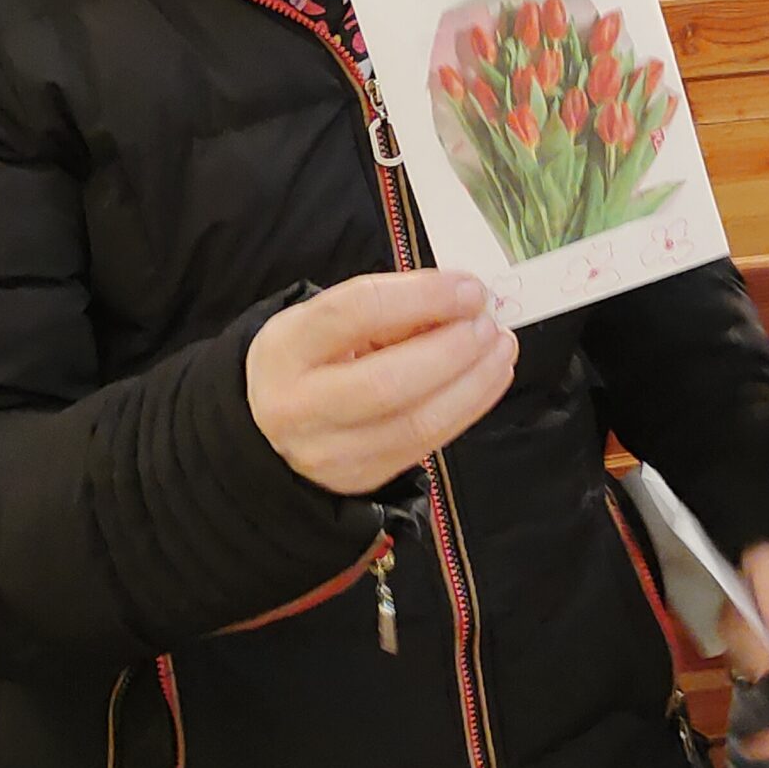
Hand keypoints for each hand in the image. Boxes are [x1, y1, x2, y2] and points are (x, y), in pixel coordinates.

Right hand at [246, 271, 517, 494]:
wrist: (267, 430)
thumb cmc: (310, 359)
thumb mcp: (328, 322)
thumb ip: (388, 310)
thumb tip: (462, 301)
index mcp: (286, 348)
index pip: (356, 313)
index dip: (421, 297)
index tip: (469, 288)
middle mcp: (300, 406)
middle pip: (388, 382)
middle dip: (452, 350)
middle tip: (487, 322)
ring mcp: (330, 452)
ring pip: (415, 424)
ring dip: (472, 382)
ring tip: (501, 347)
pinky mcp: (361, 479)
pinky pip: (426, 445)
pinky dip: (467, 408)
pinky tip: (488, 378)